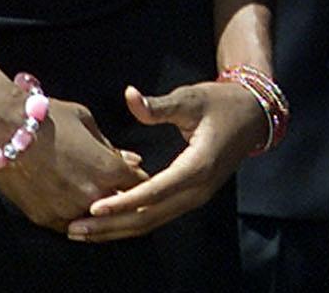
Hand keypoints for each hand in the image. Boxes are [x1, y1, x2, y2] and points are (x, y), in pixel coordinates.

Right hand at [0, 96, 148, 231]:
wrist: (4, 128)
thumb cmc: (50, 118)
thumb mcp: (88, 123)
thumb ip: (111, 147)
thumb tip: (133, 161)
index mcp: (109, 169)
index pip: (139, 185)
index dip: (138, 180)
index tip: (134, 176)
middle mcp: (92, 195)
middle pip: (119, 206)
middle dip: (122, 196)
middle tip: (117, 188)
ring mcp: (67, 210)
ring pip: (94, 220)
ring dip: (98, 210)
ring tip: (94, 197)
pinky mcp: (44, 218)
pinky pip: (69, 224)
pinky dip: (74, 216)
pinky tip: (74, 205)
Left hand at [65, 81, 268, 241]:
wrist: (253, 116)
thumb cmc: (221, 103)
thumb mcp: (192, 98)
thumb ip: (159, 105)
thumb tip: (129, 96)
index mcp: (198, 166)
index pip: (154, 192)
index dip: (123, 201)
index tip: (94, 207)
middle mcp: (197, 190)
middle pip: (149, 217)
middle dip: (111, 225)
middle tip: (75, 228)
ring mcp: (195, 197)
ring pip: (152, 222)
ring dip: (117, 229)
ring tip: (82, 231)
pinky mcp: (190, 197)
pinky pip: (157, 215)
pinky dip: (131, 221)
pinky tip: (107, 221)